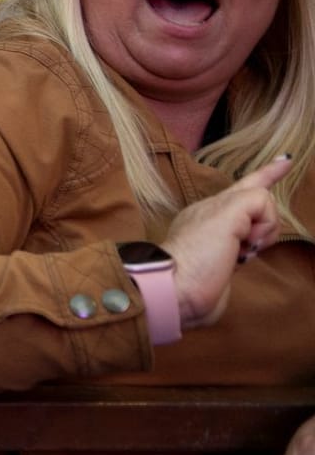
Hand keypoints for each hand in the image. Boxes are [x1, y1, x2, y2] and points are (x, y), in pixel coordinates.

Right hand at [161, 156, 292, 329]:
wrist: (171, 288)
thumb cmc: (187, 292)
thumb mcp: (213, 276)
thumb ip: (227, 264)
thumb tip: (236, 263)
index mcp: (200, 226)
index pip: (232, 200)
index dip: (259, 179)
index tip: (282, 161)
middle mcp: (206, 210)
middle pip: (249, 189)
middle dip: (270, 177)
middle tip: (278, 183)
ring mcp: (215, 206)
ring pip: (262, 199)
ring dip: (265, 231)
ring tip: (243, 252)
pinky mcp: (228, 208)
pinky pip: (263, 201)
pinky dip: (264, 226)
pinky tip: (247, 244)